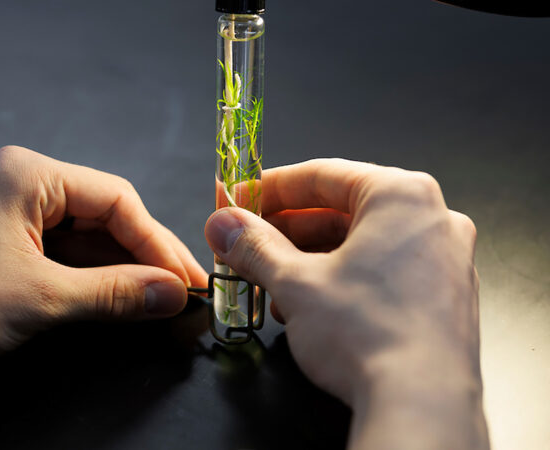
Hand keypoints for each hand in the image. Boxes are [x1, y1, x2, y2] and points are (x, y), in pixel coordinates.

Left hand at [0, 146, 205, 361]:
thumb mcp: (36, 298)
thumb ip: (113, 294)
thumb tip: (170, 294)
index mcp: (28, 175)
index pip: (117, 201)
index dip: (158, 242)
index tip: (184, 278)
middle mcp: (21, 184)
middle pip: (104, 215)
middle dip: (142, 256)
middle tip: (177, 291)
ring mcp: (10, 212)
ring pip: (85, 236)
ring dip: (120, 268)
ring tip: (155, 299)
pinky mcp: (2, 241)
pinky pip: (62, 252)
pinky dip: (91, 276)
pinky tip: (116, 296)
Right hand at [205, 159, 488, 448]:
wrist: (421, 405)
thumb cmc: (371, 335)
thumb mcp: (295, 283)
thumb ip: (255, 247)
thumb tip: (226, 226)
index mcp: (401, 196)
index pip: (321, 175)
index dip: (270, 188)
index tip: (240, 199)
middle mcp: (430, 220)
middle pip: (340, 211)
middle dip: (286, 230)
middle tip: (247, 242)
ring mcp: (441, 259)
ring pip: (359, 243)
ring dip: (308, 259)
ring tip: (271, 281)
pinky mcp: (440, 295)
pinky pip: (380, 270)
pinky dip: (339, 279)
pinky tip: (307, 303)